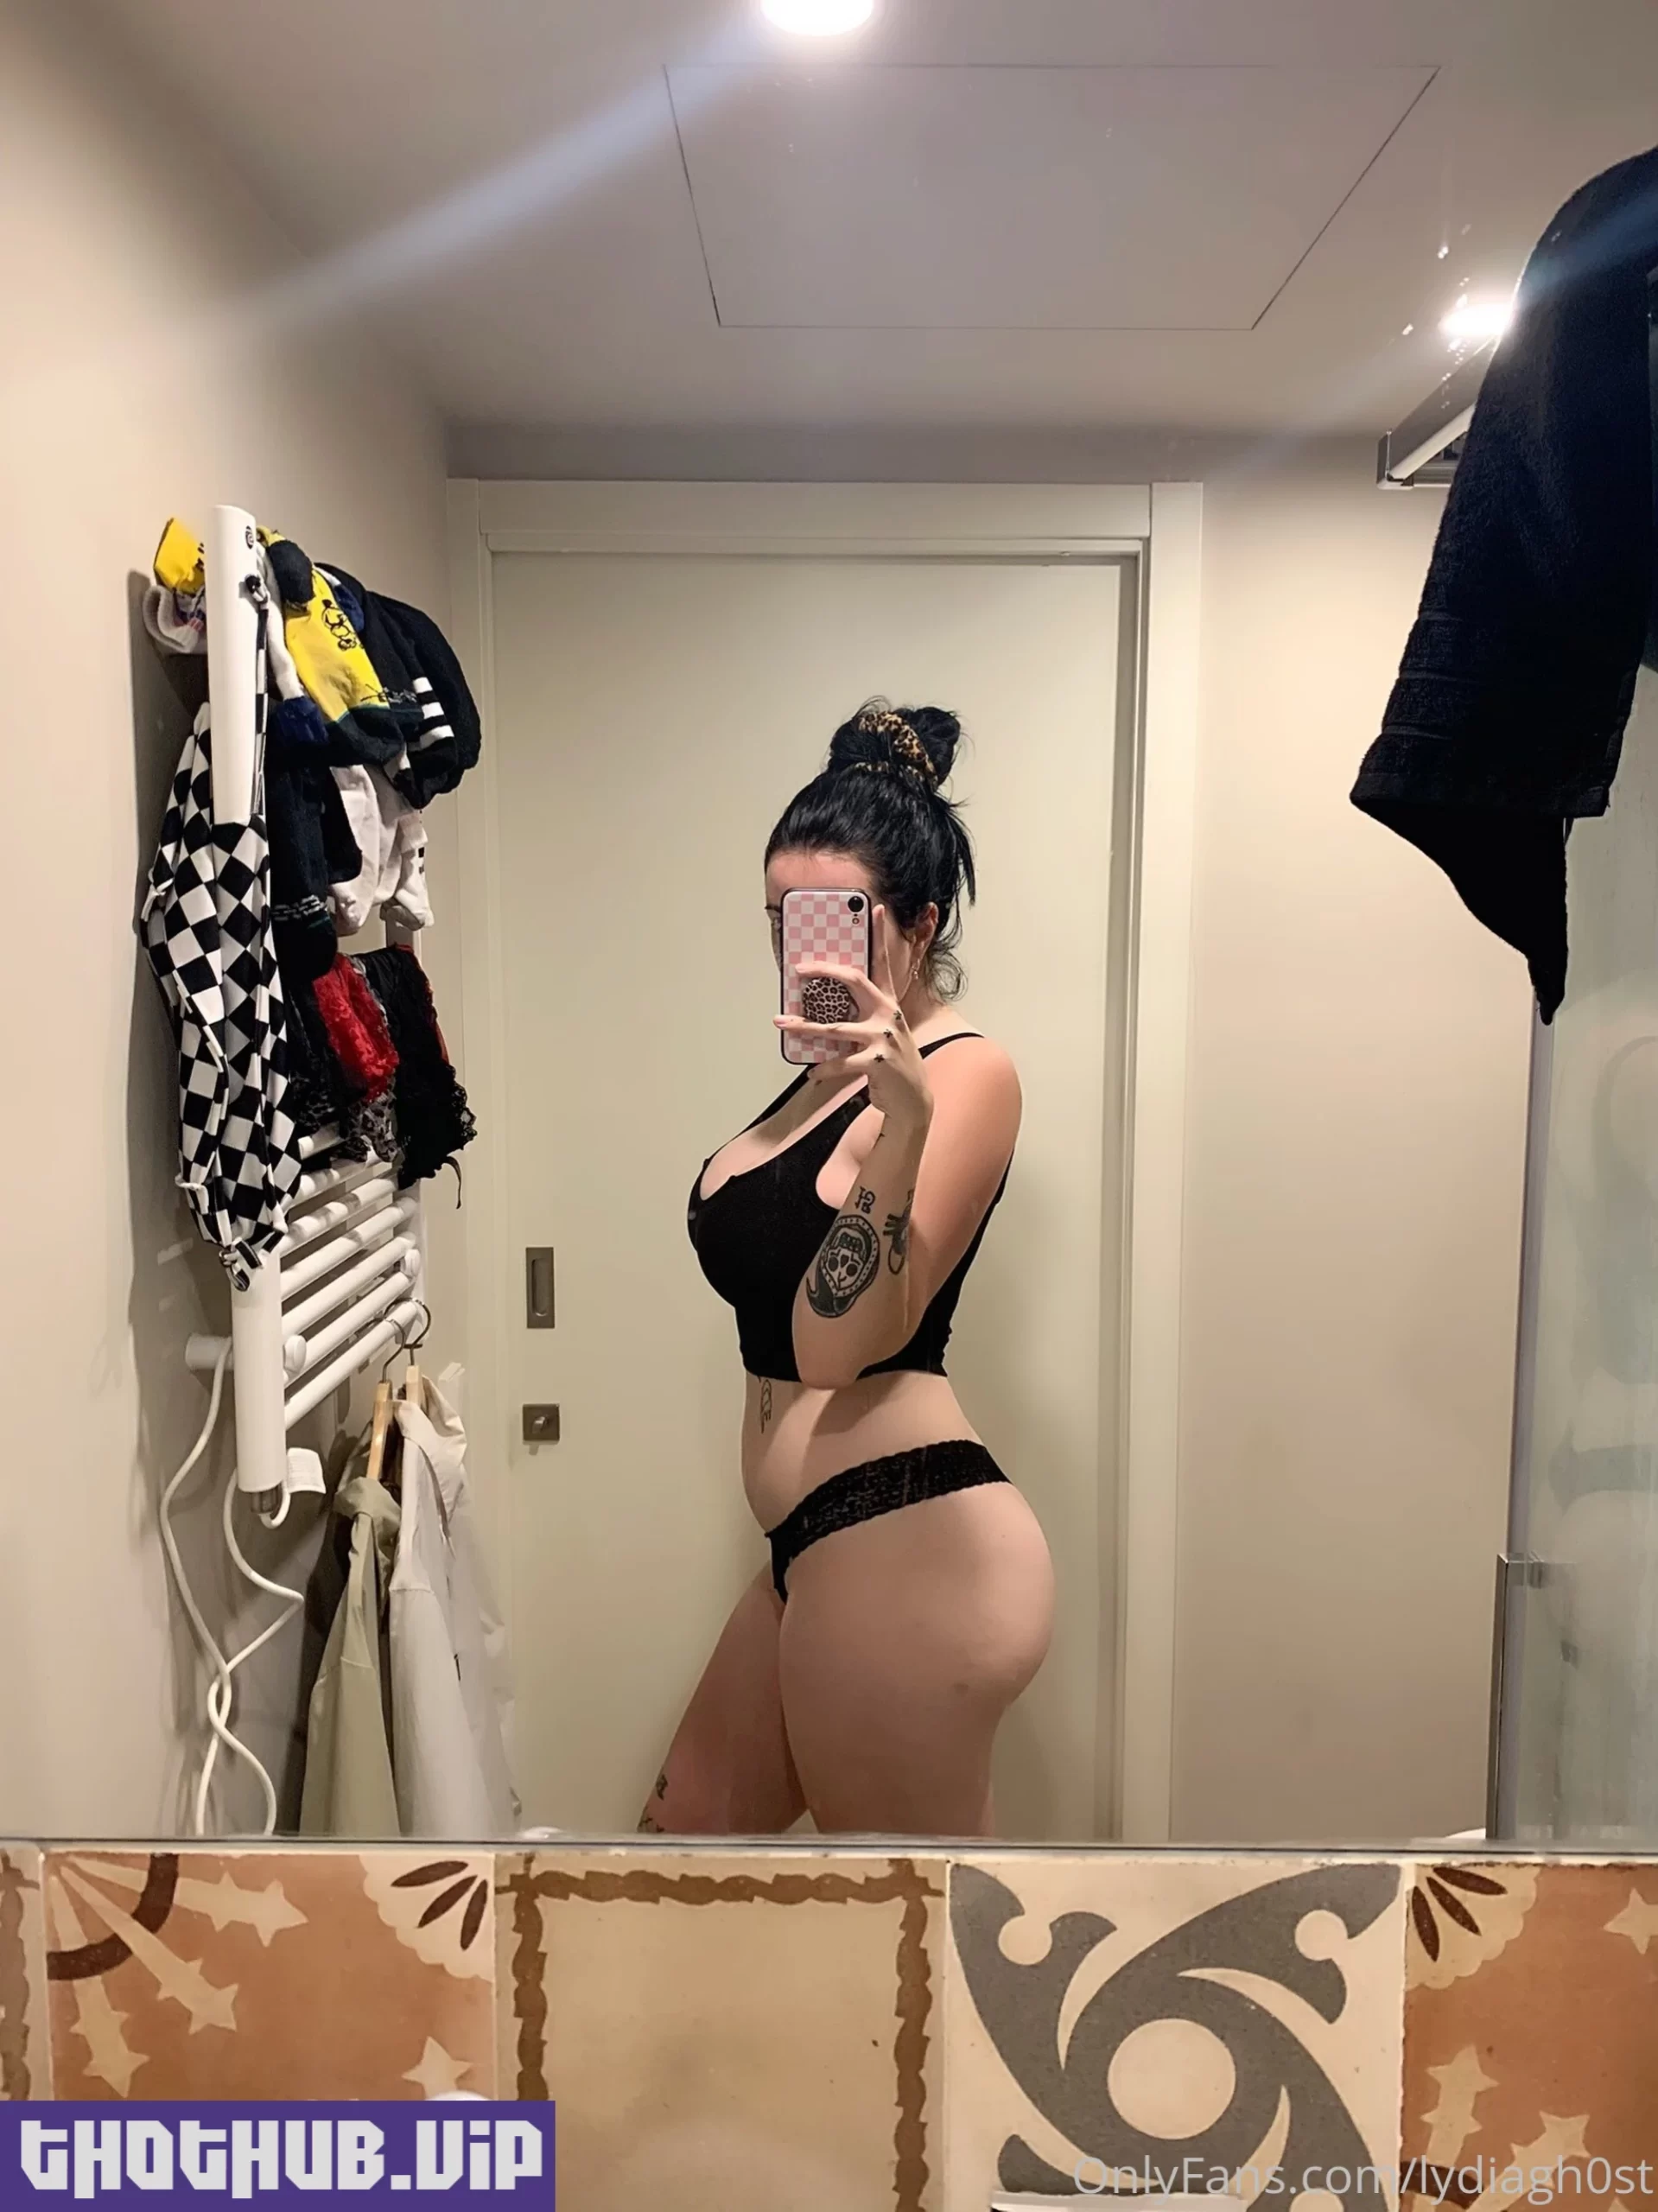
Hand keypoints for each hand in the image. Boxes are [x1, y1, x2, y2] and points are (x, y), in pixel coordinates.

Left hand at [775, 906, 933, 1130]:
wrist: (914, 1100)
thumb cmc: (893, 1063)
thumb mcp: (884, 1033)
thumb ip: (864, 1017)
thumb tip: (827, 1010)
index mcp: (889, 1004)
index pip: (883, 964)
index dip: (879, 935)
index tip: (872, 907)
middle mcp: (888, 1015)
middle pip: (855, 981)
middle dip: (825, 971)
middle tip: (799, 970)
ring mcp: (884, 1038)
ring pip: (835, 1027)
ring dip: (804, 1027)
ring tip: (781, 1023)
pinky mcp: (877, 1063)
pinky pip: (840, 1062)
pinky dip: (822, 1068)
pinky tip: (811, 1072)